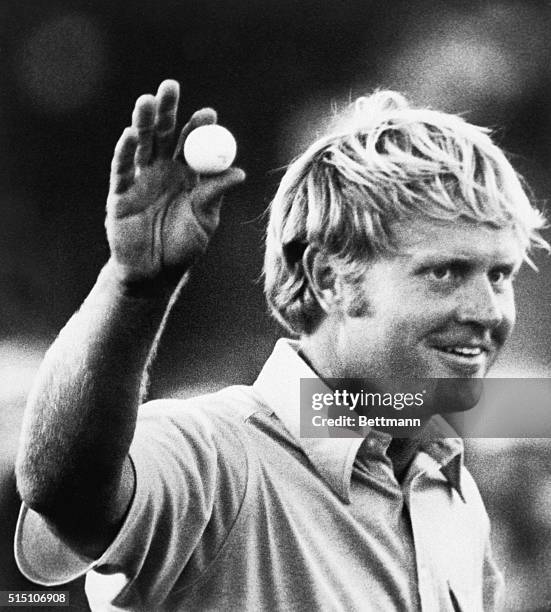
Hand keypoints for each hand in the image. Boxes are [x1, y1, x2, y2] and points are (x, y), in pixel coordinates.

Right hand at [105, 80, 244, 285]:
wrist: (155, 274)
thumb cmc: (184, 247)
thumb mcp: (204, 220)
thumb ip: (214, 195)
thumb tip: (238, 172)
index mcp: (187, 176)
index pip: (193, 144)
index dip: (199, 127)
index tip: (208, 114)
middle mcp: (163, 172)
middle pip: (165, 134)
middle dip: (168, 110)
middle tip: (170, 87)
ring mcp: (140, 181)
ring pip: (141, 145)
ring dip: (144, 121)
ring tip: (148, 100)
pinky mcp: (119, 194)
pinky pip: (122, 170)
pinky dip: (125, 151)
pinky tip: (131, 134)